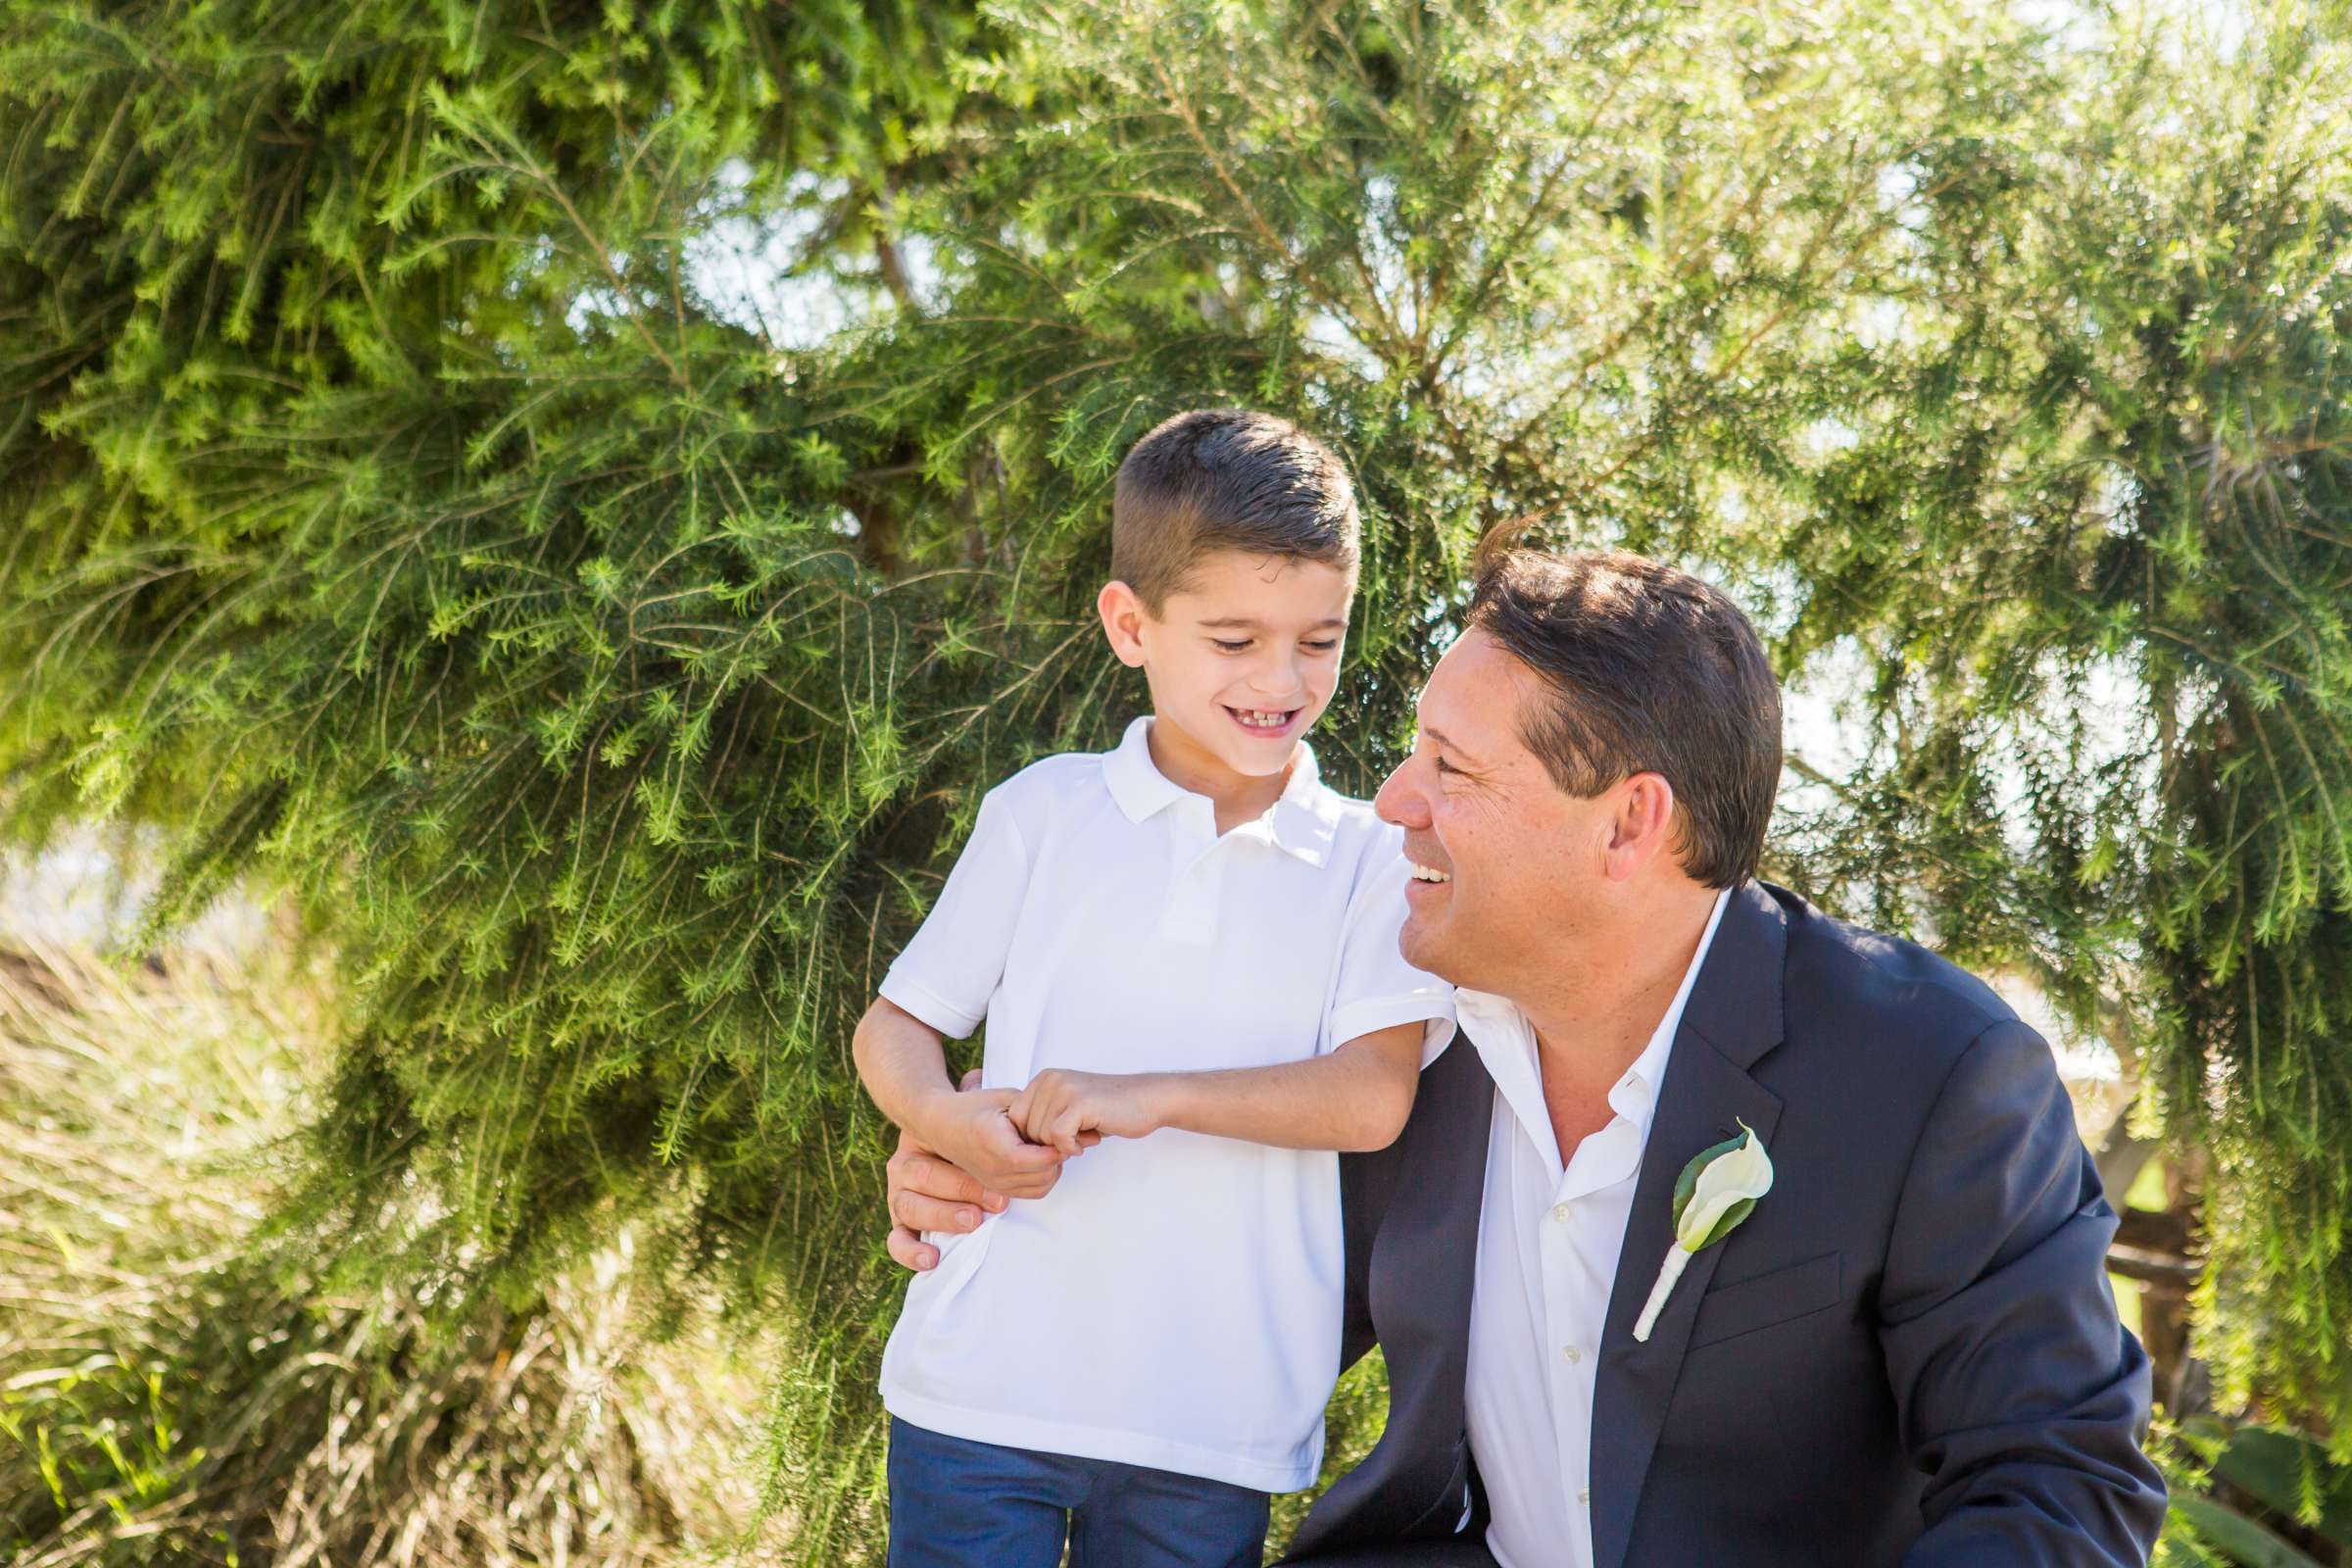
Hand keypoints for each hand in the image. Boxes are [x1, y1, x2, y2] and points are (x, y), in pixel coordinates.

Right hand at [918, 1082, 1067, 1199]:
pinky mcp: (995, 1189)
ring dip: (1052, 1169)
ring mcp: (993, 1183)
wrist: (942, 1124)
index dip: (1058, 1147)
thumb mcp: (1007, 1098)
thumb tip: (1064, 1125)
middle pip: (1043, 1176)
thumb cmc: (973, 1107)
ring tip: (1048, 1147)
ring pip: (1041, 1188)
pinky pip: (1031, 1192)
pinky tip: (1039, 1157)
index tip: (1063, 1132)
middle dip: (1058, 1158)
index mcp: (995, 1145)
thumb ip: (1036, 1110)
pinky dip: (1042, 1178)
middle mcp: (992, 1170)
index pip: (1039, 1159)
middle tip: (1060, 1138)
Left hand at [1010, 1068, 1168, 1155]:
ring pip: (1042, 1136)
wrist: (1147, 1099)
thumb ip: (1043, 1116)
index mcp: (1044, 1078)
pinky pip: (1058, 1138)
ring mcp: (1064, 1089)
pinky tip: (1088, 1142)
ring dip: (1063, 1146)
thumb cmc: (1108, 1109)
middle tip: (1078, 1136)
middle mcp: (1050, 1079)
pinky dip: (1071, 1148)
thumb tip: (1015, 1143)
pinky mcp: (1080, 1103)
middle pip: (1027, 1130)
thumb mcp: (1068, 1107)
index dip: (1034, 1138)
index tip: (1060, 1139)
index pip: (1016, 1119)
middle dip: (1050, 1143)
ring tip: (1086, 1135)